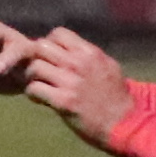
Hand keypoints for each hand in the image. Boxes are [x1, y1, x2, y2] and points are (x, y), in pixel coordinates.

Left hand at [23, 27, 134, 144]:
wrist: (124, 123)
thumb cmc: (116, 98)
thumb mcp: (108, 67)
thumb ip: (88, 57)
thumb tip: (70, 50)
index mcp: (90, 52)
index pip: (58, 33)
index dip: (49, 43)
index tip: (50, 56)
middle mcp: (79, 63)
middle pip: (41, 47)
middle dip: (35, 57)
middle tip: (38, 71)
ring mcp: (70, 82)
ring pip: (34, 66)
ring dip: (31, 76)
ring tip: (37, 85)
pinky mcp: (63, 101)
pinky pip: (34, 89)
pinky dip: (32, 94)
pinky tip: (39, 99)